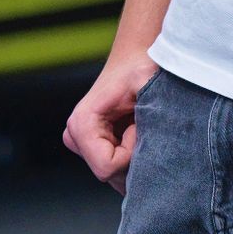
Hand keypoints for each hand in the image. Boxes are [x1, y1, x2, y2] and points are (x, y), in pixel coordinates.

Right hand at [66, 37, 157, 183]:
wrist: (134, 58)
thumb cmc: (141, 68)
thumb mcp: (148, 85)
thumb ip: (152, 114)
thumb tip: (158, 147)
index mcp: (82, 124)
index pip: (107, 168)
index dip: (132, 153)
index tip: (138, 126)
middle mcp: (74, 136)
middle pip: (110, 175)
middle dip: (134, 157)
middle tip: (140, 126)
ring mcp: (80, 143)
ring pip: (113, 174)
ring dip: (134, 157)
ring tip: (137, 127)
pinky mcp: (89, 147)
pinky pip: (114, 168)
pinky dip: (131, 157)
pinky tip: (134, 133)